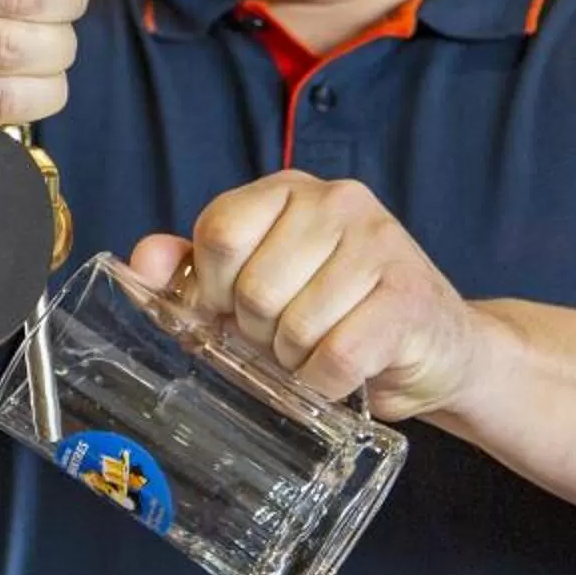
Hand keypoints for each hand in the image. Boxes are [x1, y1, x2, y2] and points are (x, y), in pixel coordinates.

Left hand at [129, 172, 485, 422]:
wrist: (434, 343)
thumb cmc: (336, 312)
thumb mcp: (260, 283)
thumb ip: (197, 269)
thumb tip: (141, 262)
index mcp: (290, 191)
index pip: (220, 233)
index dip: (214, 289)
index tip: (233, 309)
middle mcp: (338, 202)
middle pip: (252, 288)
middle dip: (259, 333)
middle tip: (287, 336)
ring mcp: (379, 245)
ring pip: (294, 328)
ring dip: (296, 361)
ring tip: (320, 349)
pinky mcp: (408, 297)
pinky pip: (336, 357)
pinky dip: (328, 383)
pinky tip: (345, 371)